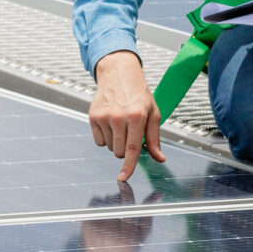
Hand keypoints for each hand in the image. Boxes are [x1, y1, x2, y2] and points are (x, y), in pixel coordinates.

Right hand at [88, 50, 163, 181]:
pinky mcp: (93, 116)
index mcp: (137, 116)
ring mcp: (104, 116)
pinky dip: (105, 137)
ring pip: (109, 148)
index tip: (123, 178)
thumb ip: (154, 138)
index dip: (128, 166)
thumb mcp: (153, 113)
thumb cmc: (138, 94)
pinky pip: (99, 141)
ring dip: (116, 142)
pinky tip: (110, 122)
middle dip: (126, 148)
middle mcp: (119, 117)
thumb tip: (159, 158)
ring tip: (120, 124)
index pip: (133, 149)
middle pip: (120, 152)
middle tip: (130, 132)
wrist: (119, 74)